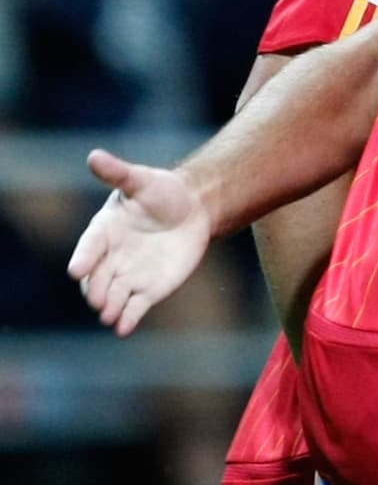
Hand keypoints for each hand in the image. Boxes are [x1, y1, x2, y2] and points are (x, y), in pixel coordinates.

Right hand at [66, 149, 212, 336]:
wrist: (194, 209)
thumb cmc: (162, 192)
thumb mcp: (141, 180)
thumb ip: (118, 173)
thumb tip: (94, 156)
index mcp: (104, 231)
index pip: (89, 247)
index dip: (83, 258)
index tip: (76, 270)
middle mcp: (111, 258)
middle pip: (97, 279)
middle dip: (95, 289)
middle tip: (98, 298)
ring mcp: (128, 276)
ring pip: (113, 297)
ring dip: (109, 308)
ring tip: (109, 315)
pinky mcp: (148, 290)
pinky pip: (134, 308)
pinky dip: (127, 319)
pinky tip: (124, 328)